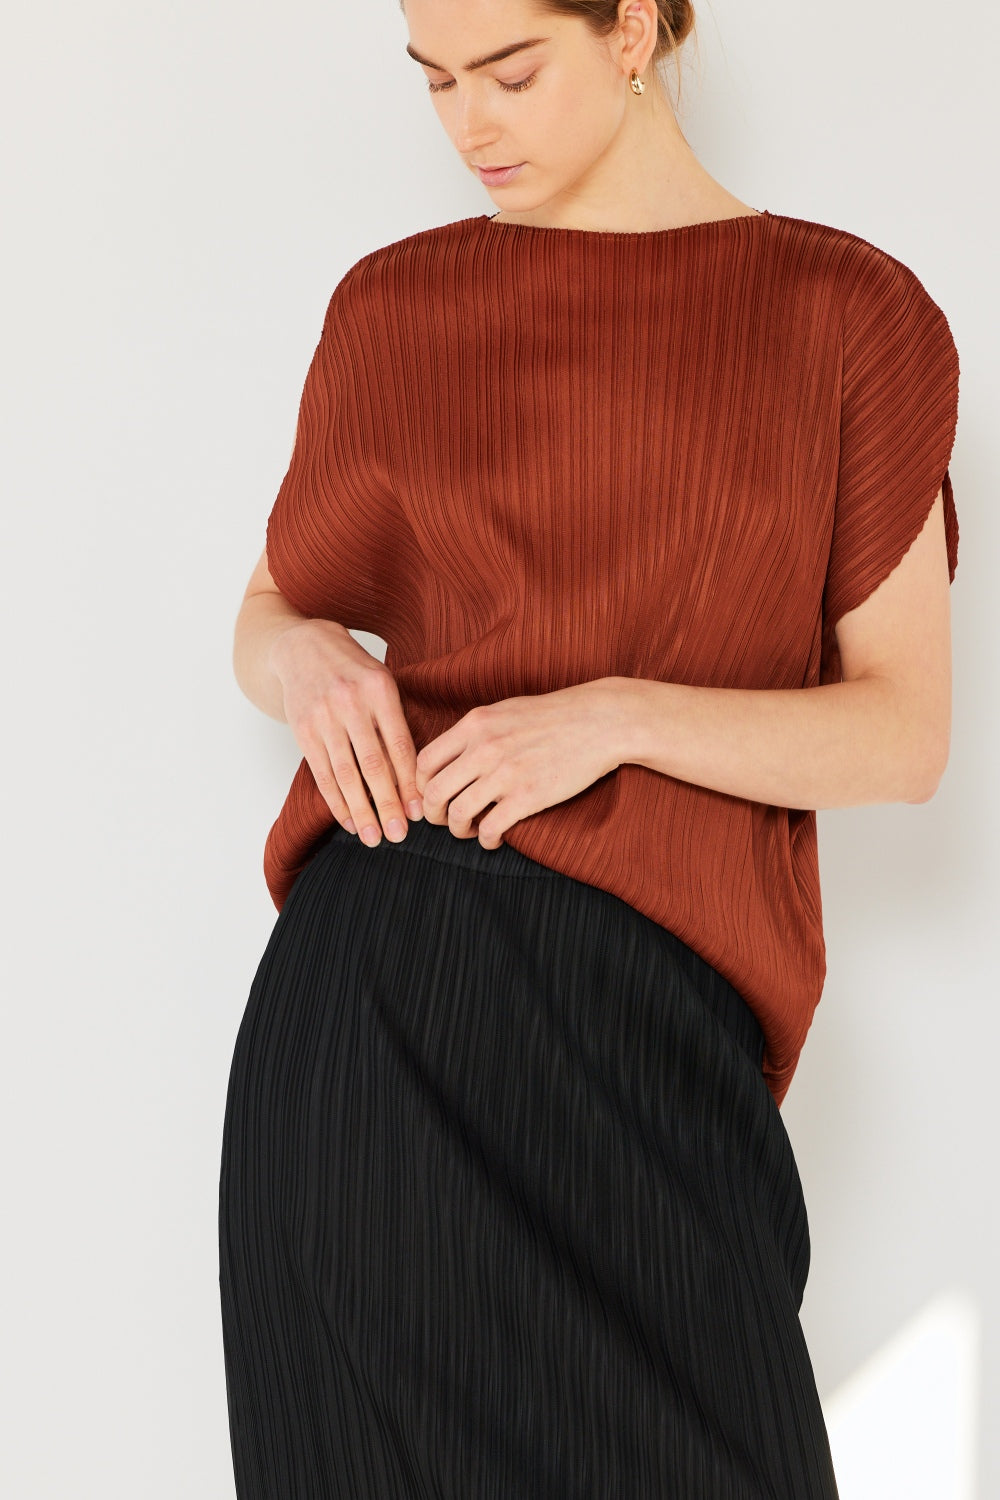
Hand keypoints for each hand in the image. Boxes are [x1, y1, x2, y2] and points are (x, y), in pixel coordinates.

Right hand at [270, 619, 423, 844]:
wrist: (303, 646)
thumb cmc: (353, 670)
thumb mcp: (382, 683)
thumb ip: (397, 722)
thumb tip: (418, 776)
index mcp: (380, 690)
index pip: (399, 746)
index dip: (410, 783)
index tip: (419, 812)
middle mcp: (351, 703)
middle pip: (373, 765)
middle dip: (387, 804)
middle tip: (399, 835)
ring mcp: (323, 717)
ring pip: (345, 775)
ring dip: (361, 810)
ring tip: (374, 837)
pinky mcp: (303, 730)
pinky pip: (322, 774)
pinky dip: (336, 801)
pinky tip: (349, 820)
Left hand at [413, 680, 622, 847]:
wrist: (599, 721)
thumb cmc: (554, 715)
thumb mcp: (505, 710)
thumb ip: (475, 731)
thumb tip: (450, 755)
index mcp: (474, 724)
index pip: (424, 761)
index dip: (420, 785)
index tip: (431, 795)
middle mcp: (483, 748)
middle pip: (433, 791)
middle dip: (433, 814)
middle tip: (444, 820)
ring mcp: (504, 773)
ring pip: (457, 814)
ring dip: (458, 830)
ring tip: (469, 830)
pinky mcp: (527, 797)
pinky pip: (489, 829)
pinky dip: (485, 840)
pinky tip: (494, 838)